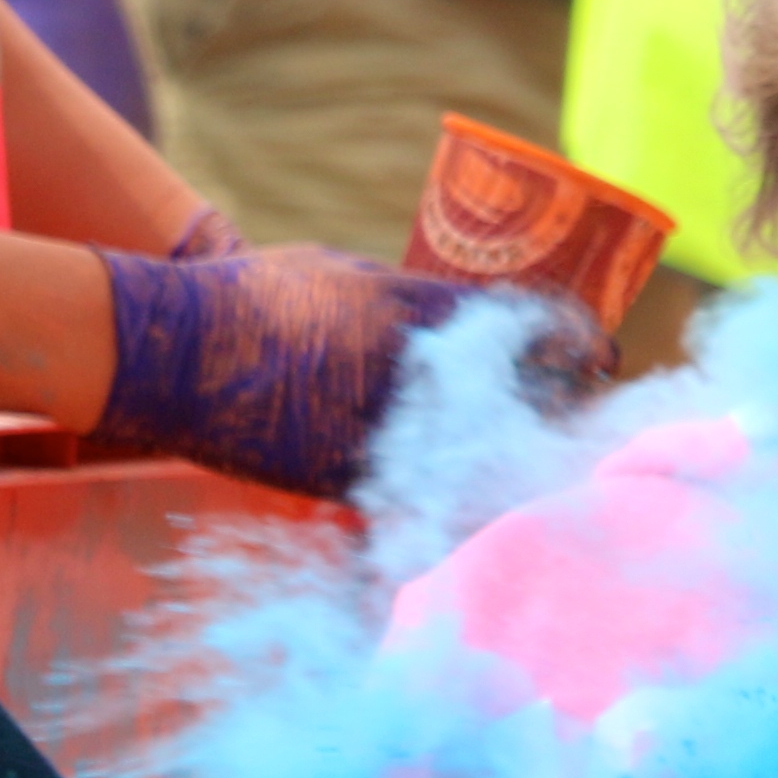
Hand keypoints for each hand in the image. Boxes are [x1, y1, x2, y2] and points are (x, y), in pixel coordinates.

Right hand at [96, 220, 609, 502]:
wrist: (177, 351)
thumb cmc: (259, 299)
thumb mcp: (348, 277)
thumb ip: (410, 304)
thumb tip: (461, 326)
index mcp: (421, 312)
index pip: (531, 327)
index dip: (578, 343)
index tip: (600, 357)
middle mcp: (418, 375)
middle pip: (523, 402)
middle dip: (556, 411)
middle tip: (575, 416)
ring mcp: (385, 432)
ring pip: (480, 460)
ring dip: (511, 464)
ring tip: (530, 464)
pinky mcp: (350, 482)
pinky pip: (422, 496)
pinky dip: (450, 501)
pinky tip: (465, 499)